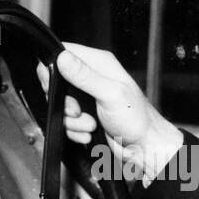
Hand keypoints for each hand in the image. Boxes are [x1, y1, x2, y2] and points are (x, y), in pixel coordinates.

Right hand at [39, 44, 183, 182]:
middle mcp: (92, 77)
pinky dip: (75, 130)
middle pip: (57, 82)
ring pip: (60, 105)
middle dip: (63, 102)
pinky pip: (66, 121)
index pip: (64, 52)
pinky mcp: (85, 114)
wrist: (143, 147)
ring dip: (72, 121)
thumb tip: (62, 57)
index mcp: (99, 63)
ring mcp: (88, 97)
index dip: (54, 68)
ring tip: (91, 124)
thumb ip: (85, 76)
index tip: (57, 86)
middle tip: (78, 110)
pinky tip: (89, 132)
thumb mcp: (110, 94)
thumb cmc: (137, 119)